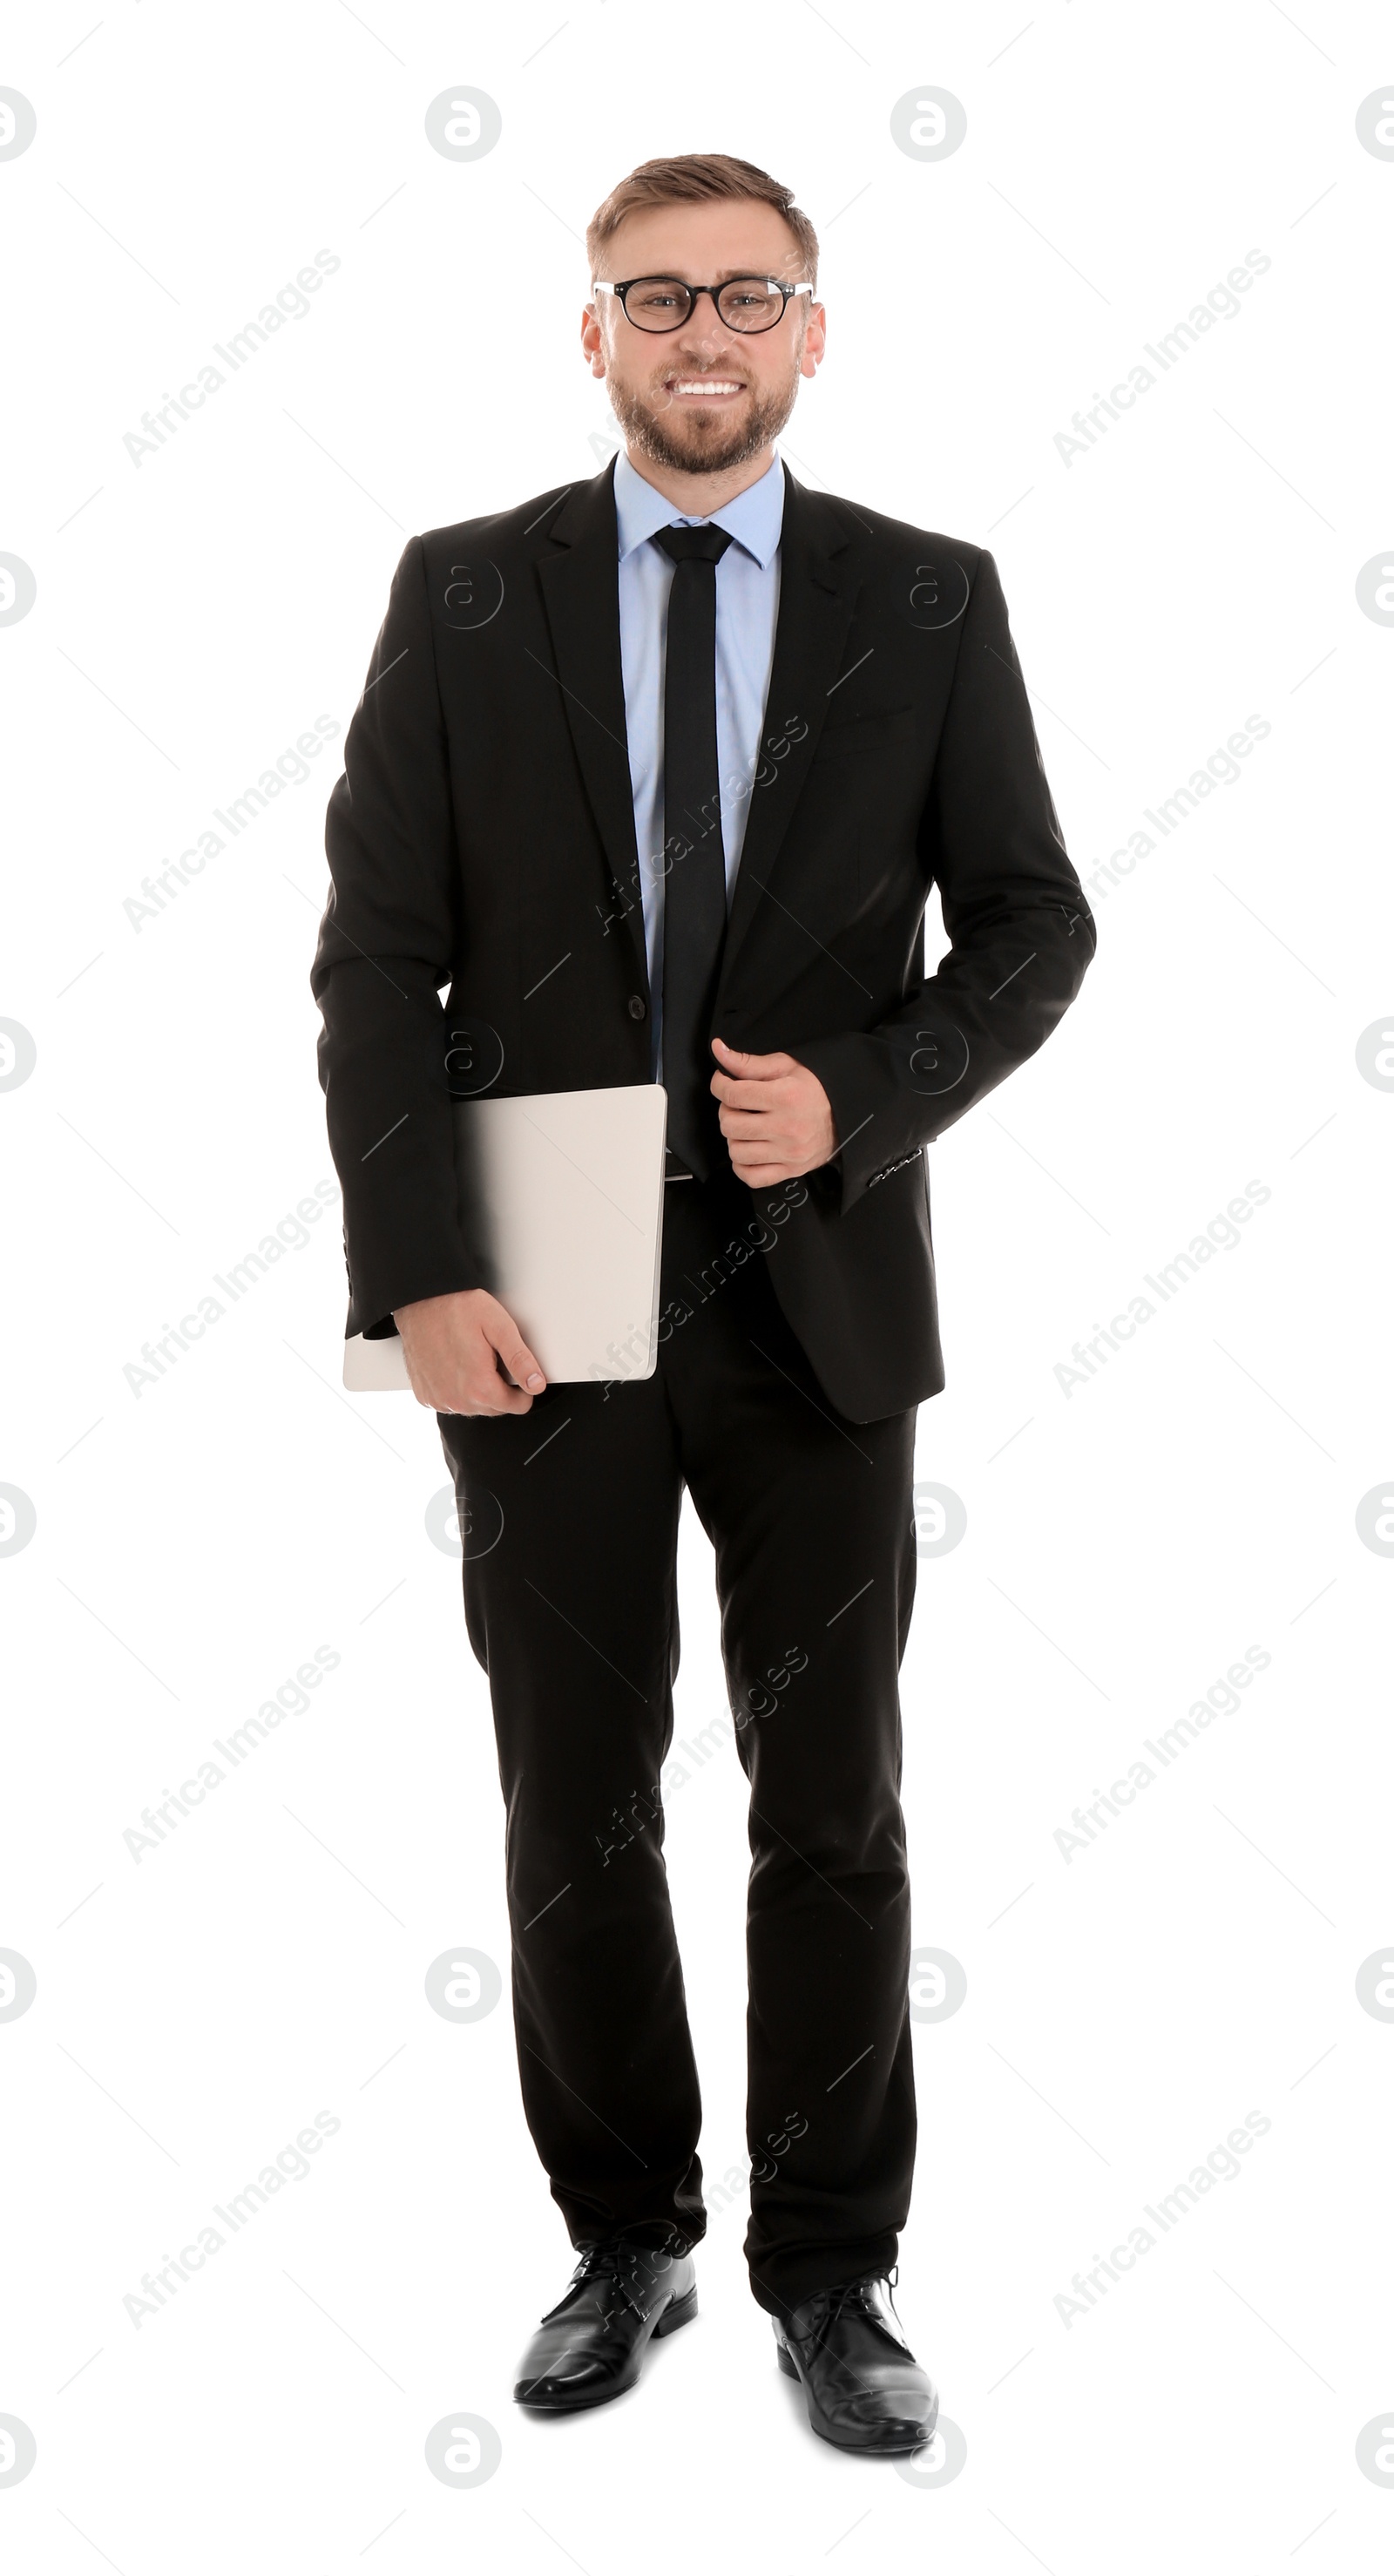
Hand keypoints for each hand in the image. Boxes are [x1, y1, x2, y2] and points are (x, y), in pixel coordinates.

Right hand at [392, 1288, 545, 1415]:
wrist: (420, 1301)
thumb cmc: (458, 1309)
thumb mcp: (499, 1326)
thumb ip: (521, 1359)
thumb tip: (536, 1385)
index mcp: (480, 1387)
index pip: (518, 1406)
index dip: (522, 1387)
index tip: (514, 1369)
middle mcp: (457, 1401)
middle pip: (496, 1408)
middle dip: (499, 1388)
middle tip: (490, 1357)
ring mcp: (439, 1400)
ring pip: (473, 1407)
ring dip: (477, 1390)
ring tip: (471, 1358)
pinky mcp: (425, 1396)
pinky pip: (450, 1402)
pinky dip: (456, 1389)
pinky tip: (453, 1365)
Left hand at [709, 1036, 837, 1186]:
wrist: (846, 1115)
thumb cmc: (815, 1089)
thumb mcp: (785, 1066)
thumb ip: (748, 1062)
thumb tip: (718, 1050)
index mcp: (785, 1097)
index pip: (732, 1094)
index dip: (719, 1085)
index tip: (723, 1083)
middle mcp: (786, 1127)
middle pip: (730, 1125)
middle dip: (727, 1112)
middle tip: (738, 1106)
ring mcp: (788, 1153)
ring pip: (736, 1153)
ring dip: (735, 1139)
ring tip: (746, 1127)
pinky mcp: (791, 1170)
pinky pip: (751, 1177)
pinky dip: (743, 1166)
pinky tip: (750, 1150)